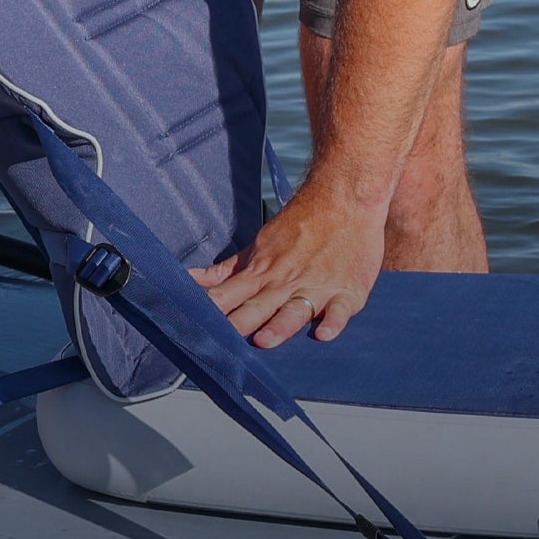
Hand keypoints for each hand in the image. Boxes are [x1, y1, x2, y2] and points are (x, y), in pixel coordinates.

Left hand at [190, 177, 385, 348]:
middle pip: (257, 307)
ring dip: (280, 325)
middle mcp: (286, 281)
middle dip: (239, 324)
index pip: (229, 295)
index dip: (210, 311)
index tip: (193, 326)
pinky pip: (340, 309)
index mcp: (262, 272)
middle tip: (221, 342)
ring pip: (295, 310)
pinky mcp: (348, 291)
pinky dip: (333, 322)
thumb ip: (227, 270)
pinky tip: (324, 333)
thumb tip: (191, 280)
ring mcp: (317, 286)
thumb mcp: (259, 245)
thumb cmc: (299, 225)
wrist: (342, 197)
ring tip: (264, 340)